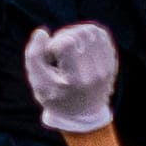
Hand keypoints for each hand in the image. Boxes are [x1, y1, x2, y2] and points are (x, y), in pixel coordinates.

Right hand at [24, 22, 123, 137]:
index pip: (67, 42)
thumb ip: (34, 56)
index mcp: (78, 80)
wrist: (84, 114)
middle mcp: (96, 73)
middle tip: (59, 54)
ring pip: (91, 31)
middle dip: (62, 37)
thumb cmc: (57, 97)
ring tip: (68, 48)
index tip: (51, 60)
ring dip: (74, 33)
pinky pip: (100, 34)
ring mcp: (107, 67)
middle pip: (79, 34)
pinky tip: (79, 45)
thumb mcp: (38, 83)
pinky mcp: (111, 62)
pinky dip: (87, 34)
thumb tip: (43, 32)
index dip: (53, 45)